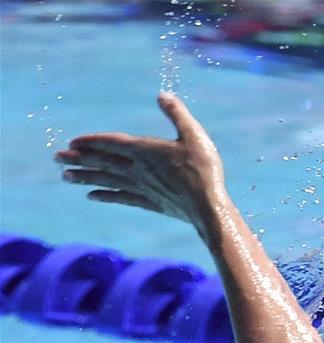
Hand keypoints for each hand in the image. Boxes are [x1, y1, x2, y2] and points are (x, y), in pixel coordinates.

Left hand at [55, 92, 226, 231]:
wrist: (209, 209)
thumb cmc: (204, 171)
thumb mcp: (194, 135)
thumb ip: (177, 114)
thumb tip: (162, 94)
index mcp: (146, 150)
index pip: (111, 143)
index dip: (91, 141)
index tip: (72, 142)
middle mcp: (138, 170)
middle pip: (102, 162)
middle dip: (78, 159)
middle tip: (56, 158)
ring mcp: (142, 188)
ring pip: (107, 180)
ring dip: (85, 177)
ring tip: (65, 177)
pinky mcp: (150, 203)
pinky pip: (121, 198)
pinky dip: (105, 195)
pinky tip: (91, 195)